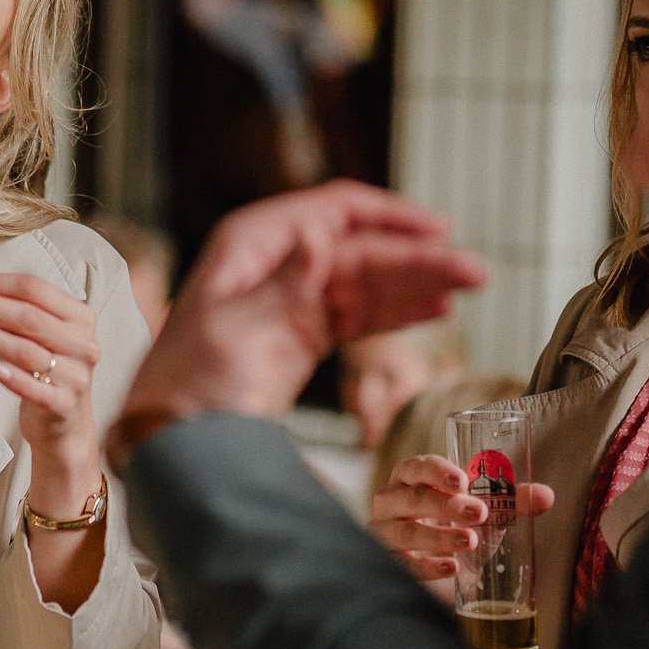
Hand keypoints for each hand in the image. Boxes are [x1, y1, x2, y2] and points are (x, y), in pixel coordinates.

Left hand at [0, 271, 103, 511]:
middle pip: (28, 316)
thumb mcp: (38, 337)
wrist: (64, 424)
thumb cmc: (45, 370)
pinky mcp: (64, 405)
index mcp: (79, 317)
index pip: (34, 289)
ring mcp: (76, 375)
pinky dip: (14, 378)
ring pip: (25, 350)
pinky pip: (36, 389)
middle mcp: (83, 343)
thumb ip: (9, 314)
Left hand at [113, 183, 487, 454]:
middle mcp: (276, 264)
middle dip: (418, 258)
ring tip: (470, 289)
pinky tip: (434, 310)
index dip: (389, 215)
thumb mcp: (238, 330)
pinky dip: (396, 311)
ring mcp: (292, 299)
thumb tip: (317, 238)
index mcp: (253, 244)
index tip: (439, 227)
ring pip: (368, 281)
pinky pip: (358, 314)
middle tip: (475, 272)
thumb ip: (285, 286)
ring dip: (418, 284)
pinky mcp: (302, 336)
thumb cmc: (191, 382)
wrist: (173, 437)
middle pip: (362, 248)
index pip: (334, 210)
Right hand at [370, 455, 554, 578]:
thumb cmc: (454, 521)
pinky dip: (427, 566)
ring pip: (405, 532)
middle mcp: (391, 500)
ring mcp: (384, 531)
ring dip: (438, 537)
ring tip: (470, 542)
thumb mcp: (483, 508)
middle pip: (412, 498)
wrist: (434, 558)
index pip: (416, 466)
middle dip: (446, 506)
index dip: (437, 472)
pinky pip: (401, 562)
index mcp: (410, 477)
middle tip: (479, 514)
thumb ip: (511, 500)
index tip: (462, 482)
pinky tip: (450, 567)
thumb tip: (547, 496)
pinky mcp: (387, 560)